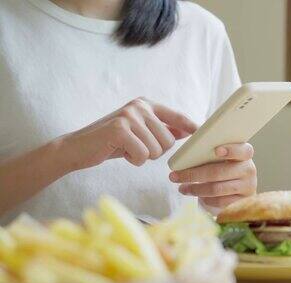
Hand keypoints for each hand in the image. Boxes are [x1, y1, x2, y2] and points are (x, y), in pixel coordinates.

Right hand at [60, 97, 196, 170]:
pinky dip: (133, 160)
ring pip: (157, 150)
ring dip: (143, 156)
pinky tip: (120, 152)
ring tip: (126, 149)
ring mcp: (129, 116)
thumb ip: (161, 129)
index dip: (191, 126)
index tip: (203, 132)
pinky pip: (142, 155)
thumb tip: (188, 130)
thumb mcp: (139, 132)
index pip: (176, 116)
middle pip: (169, 140)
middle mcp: (139, 106)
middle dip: (155, 152)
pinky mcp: (120, 129)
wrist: (78, 148)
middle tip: (135, 148)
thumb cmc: (112, 142)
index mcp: (146, 104)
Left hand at [169, 143, 256, 208]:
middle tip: (174, 176)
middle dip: (193, 174)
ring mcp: (247, 187)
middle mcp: (249, 170)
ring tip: (182, 188)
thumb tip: (188, 142)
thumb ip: (210, 149)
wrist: (235, 190)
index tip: (216, 151)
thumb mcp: (219, 157)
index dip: (231, 150)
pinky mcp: (241, 202)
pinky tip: (198, 196)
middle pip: (220, 172)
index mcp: (245, 154)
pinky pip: (220, 201)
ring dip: (195, 189)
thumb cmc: (223, 167)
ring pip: (217, 189)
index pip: (244, 150)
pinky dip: (205, 199)